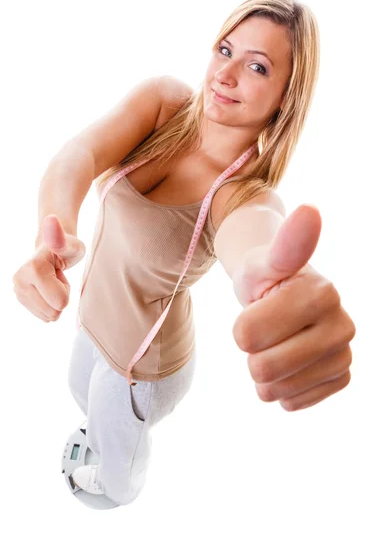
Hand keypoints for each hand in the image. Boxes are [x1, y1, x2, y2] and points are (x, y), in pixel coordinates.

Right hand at [13, 215, 85, 322]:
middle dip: (61, 296)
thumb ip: (60, 238)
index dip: (66, 290)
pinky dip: (50, 305)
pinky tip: (48, 289)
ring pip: (49, 316)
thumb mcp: (71, 244)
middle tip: (58, 278)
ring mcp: (17, 290)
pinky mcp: (19, 298)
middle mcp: (19, 280)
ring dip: (55, 300)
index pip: (60, 303)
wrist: (52, 249)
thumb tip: (51, 219)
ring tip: (53, 281)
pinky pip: (44, 316)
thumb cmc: (66, 247)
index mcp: (32, 269)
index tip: (60, 273)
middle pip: (54, 312)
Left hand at [232, 205, 355, 411]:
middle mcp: (342, 325)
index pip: (246, 336)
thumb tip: (310, 210)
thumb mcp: (262, 264)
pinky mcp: (341, 378)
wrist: (284, 300)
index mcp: (321, 293)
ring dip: (264, 373)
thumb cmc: (266, 280)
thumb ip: (284, 245)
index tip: (260, 307)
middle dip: (251, 352)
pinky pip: (293, 402)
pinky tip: (289, 364)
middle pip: (261, 367)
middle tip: (264, 332)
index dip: (242, 326)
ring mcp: (345, 354)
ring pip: (275, 390)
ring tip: (276, 346)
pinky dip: (281, 389)